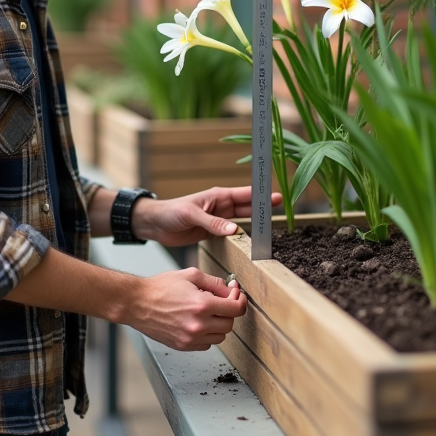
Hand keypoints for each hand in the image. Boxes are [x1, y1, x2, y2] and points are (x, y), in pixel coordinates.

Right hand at [125, 268, 245, 350]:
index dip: (240, 300)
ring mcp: (191, 338)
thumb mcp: (190, 275)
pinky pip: (206, 344)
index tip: (236, 294)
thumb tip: (230, 290)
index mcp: (202, 305)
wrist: (137, 303)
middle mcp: (199, 325)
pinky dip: (207, 334)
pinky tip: (198, 322)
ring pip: (220, 336)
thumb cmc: (160, 287)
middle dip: (229, 311)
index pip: (236, 309)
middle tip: (221, 301)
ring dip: (219, 324)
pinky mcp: (183, 346)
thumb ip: (214, 282)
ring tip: (207, 312)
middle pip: (230, 324)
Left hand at [131, 186, 281, 246]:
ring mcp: (218, 219)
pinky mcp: (212, 231)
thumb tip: (235, 230)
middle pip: (247, 207)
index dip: (261, 195)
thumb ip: (213, 223)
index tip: (277, 196)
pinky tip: (251, 240)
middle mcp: (221, 206)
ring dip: (254, 223)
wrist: (155, 224)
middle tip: (281, 211)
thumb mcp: (192, 215)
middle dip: (262, 209)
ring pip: (241, 220)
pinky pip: (231, 233)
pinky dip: (241, 236)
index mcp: (218, 196)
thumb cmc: (171, 212)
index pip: (244, 194)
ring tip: (270, 226)